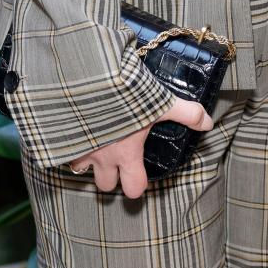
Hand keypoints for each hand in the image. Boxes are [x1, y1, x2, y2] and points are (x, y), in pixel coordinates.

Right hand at [68, 98, 212, 199]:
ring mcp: (75, 148)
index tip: (139, 175)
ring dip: (87, 159)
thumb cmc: (124, 94)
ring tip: (96, 141)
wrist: (85, 78)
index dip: (138, 185)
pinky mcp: (59, 137)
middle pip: (105, 185)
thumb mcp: (161, 102)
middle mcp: (100, 157)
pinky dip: (67, 143)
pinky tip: (74, 128)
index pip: (133, 189)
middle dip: (111, 176)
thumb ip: (187, 113)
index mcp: (126, 154)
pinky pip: (61, 150)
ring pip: (80, 168)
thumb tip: (208, 122)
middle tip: (118, 157)